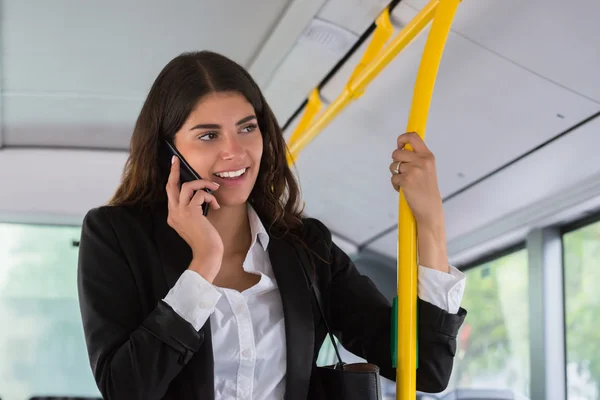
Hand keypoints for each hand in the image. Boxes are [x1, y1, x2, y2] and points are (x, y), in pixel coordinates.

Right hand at [166, 156, 222, 281]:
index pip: (171, 193)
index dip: (173, 179)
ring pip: (188, 186)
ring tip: (214, 189)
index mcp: (173, 215)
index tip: (174, 167)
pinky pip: (200, 194)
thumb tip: (201, 196)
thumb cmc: (205, 240)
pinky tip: (215, 205)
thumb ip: (193, 210)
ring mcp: (180, 212)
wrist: (207, 253)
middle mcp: (173, 213)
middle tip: (176, 160)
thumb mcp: (196, 223)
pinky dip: (210, 196)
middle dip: (174, 171)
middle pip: (171, 186)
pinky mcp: (190, 212)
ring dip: (204, 184)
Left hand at [389, 132, 443, 227]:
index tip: (399, 145)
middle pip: (397, 153)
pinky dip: (395, 184)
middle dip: (396, 162)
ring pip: (393, 165)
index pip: (413, 137)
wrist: (430, 208)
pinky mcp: (406, 180)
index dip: (402, 138)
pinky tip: (404, 189)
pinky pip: (393, 177)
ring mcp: (413, 170)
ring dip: (395, 174)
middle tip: (403, 171)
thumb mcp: (427, 168)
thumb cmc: (427, 189)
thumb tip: (401, 148)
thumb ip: (417, 157)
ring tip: (405, 182)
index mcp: (428, 156)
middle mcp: (421, 161)